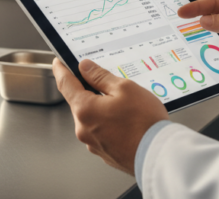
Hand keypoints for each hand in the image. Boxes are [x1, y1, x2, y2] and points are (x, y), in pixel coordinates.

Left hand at [53, 58, 169, 174]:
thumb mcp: (124, 88)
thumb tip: (85, 67)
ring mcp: (94, 143)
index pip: (65, 84)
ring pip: (92, 117)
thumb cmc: (145, 123)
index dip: (61, 70)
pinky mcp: (105, 152)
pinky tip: (127, 121)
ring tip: (126, 106)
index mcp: (85, 110)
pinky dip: (110, 124)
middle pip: (80, 102)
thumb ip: (100, 76)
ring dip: (102, 108)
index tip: (59, 62)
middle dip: (90, 91)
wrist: (159, 155)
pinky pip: (102, 131)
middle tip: (107, 82)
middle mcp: (84, 129)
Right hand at [178, 0, 218, 89]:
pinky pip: (216, 49)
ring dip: (201, 38)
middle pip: (209, 17)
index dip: (196, 6)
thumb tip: (204, 19)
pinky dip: (207, 51)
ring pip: (211, 34)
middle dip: (195, 21)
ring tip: (185, 40)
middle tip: (178, 26)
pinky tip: (199, 53)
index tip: (182, 12)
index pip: (214, 2)